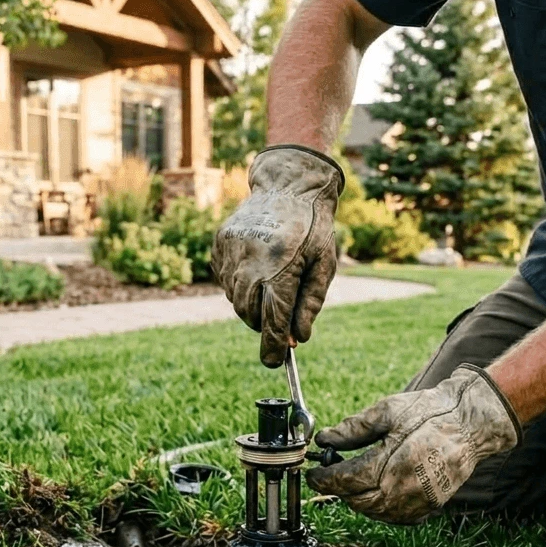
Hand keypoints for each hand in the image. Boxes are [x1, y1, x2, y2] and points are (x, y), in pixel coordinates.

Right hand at [212, 145, 343, 367]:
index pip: (273, 321)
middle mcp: (252, 261)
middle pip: (250, 314)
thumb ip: (311, 303)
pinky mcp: (220, 243)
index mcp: (282, 268)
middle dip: (263, 325)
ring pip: (236, 298)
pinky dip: (239, 284)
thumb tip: (299, 338)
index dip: (273, 347)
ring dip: (251, 304)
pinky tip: (256, 268)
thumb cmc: (314, 227)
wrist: (289, 183)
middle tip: (279, 323)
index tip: (274, 363)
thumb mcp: (324, 264)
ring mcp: (232, 251)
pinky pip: (226, 278)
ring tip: (270, 285)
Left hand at [306, 366, 521, 523]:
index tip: (313, 473)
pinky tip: (375, 490)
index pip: (346, 481)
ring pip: (375, 513)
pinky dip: (379, 508)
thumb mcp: (388, 411)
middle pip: (357, 501)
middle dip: (338, 490)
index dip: (324, 479)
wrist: (470, 423)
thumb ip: (353, 429)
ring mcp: (418, 503)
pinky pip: (395, 517)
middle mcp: (404, 491)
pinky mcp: (429, 508)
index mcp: (391, 465)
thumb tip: (325, 439)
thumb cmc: (431, 413)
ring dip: (357, 500)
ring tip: (352, 480)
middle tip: (330, 474)